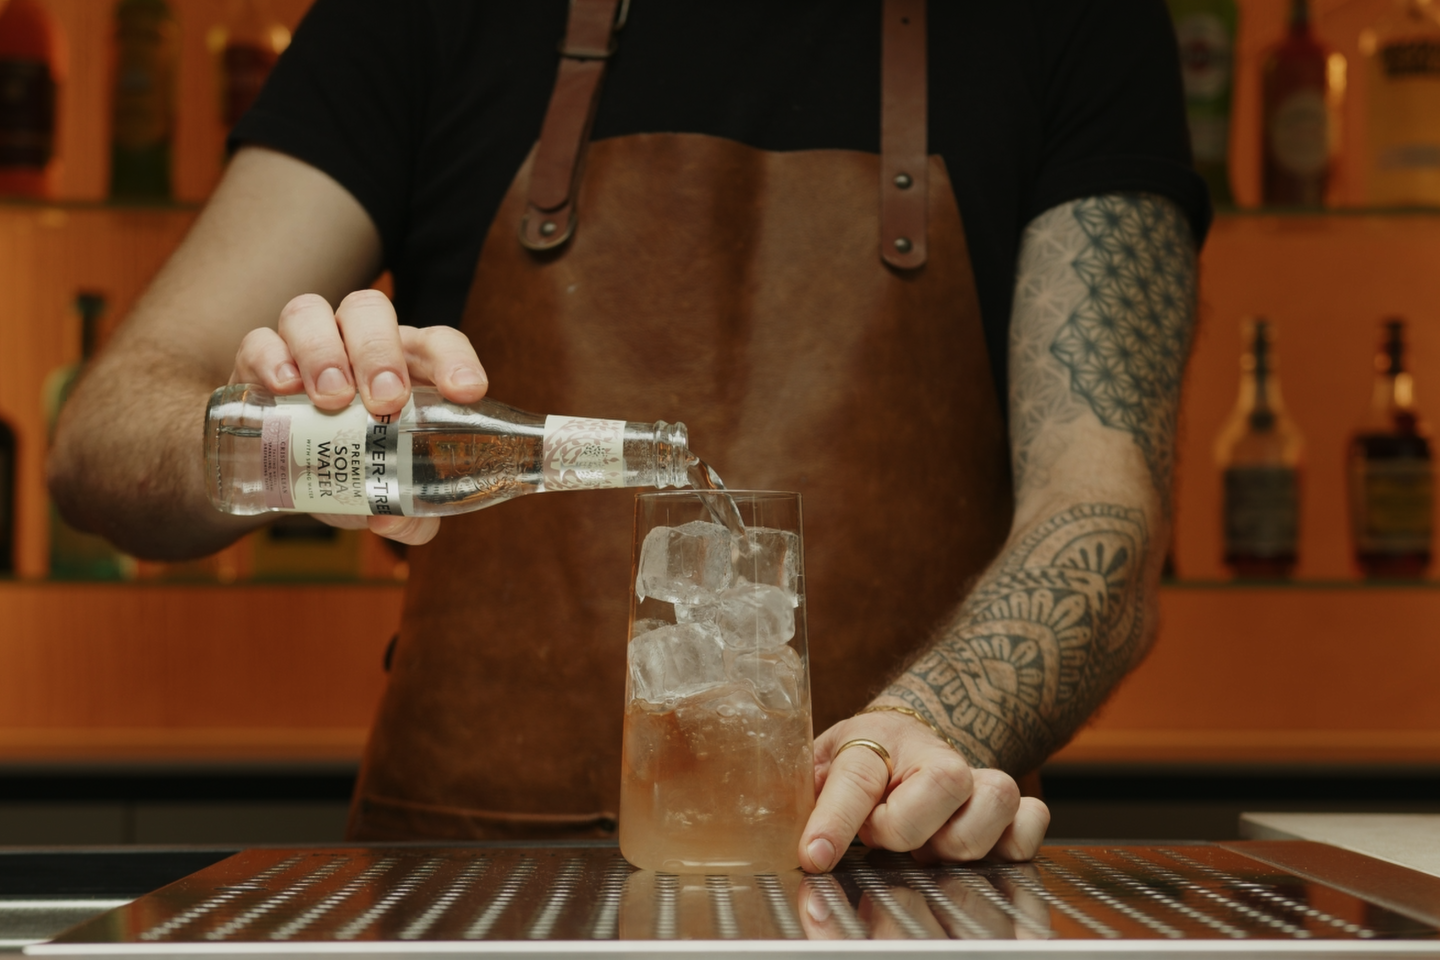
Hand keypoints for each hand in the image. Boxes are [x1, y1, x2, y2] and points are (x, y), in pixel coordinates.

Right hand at [229, 290, 487, 543]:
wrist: (284, 472)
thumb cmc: (354, 467)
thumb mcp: (386, 494)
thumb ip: (407, 515)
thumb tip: (393, 520)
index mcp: (406, 366)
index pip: (438, 343)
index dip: (455, 360)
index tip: (466, 392)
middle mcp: (356, 343)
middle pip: (370, 312)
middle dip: (380, 352)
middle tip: (386, 400)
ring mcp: (304, 345)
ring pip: (311, 313)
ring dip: (324, 351)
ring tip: (331, 398)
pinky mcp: (256, 361)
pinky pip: (258, 341)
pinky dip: (270, 359)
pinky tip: (282, 388)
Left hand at [798, 709, 1049, 872]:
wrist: (901, 741)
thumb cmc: (857, 763)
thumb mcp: (816, 770)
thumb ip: (802, 800)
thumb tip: (787, 843)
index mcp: (875, 740)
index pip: (857, 776)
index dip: (835, 821)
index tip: (815, 858)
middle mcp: (934, 753)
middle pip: (943, 783)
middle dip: (907, 827)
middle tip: (882, 837)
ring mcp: (977, 777)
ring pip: (994, 802)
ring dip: (957, 841)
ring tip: (927, 846)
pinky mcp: (1011, 805)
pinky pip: (1031, 821)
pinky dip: (1011, 844)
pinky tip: (974, 847)